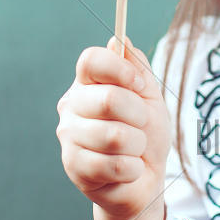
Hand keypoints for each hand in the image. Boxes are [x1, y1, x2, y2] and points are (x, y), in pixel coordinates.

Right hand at [56, 36, 169, 219]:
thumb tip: (119, 39)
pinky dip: (132, 169)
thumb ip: (137, 68)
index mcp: (87, 84)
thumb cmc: (146, 135)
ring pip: (115, 136)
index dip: (120, 70)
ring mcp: (69, 138)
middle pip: (108, 98)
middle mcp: (71, 107)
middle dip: (139, 115)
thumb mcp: (150, 97)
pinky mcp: (74, 167)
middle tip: (140, 126)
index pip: (91, 60)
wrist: (145, 179)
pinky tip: (127, 170)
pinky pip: (116, 165)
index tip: (140, 85)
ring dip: (137, 146)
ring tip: (133, 150)